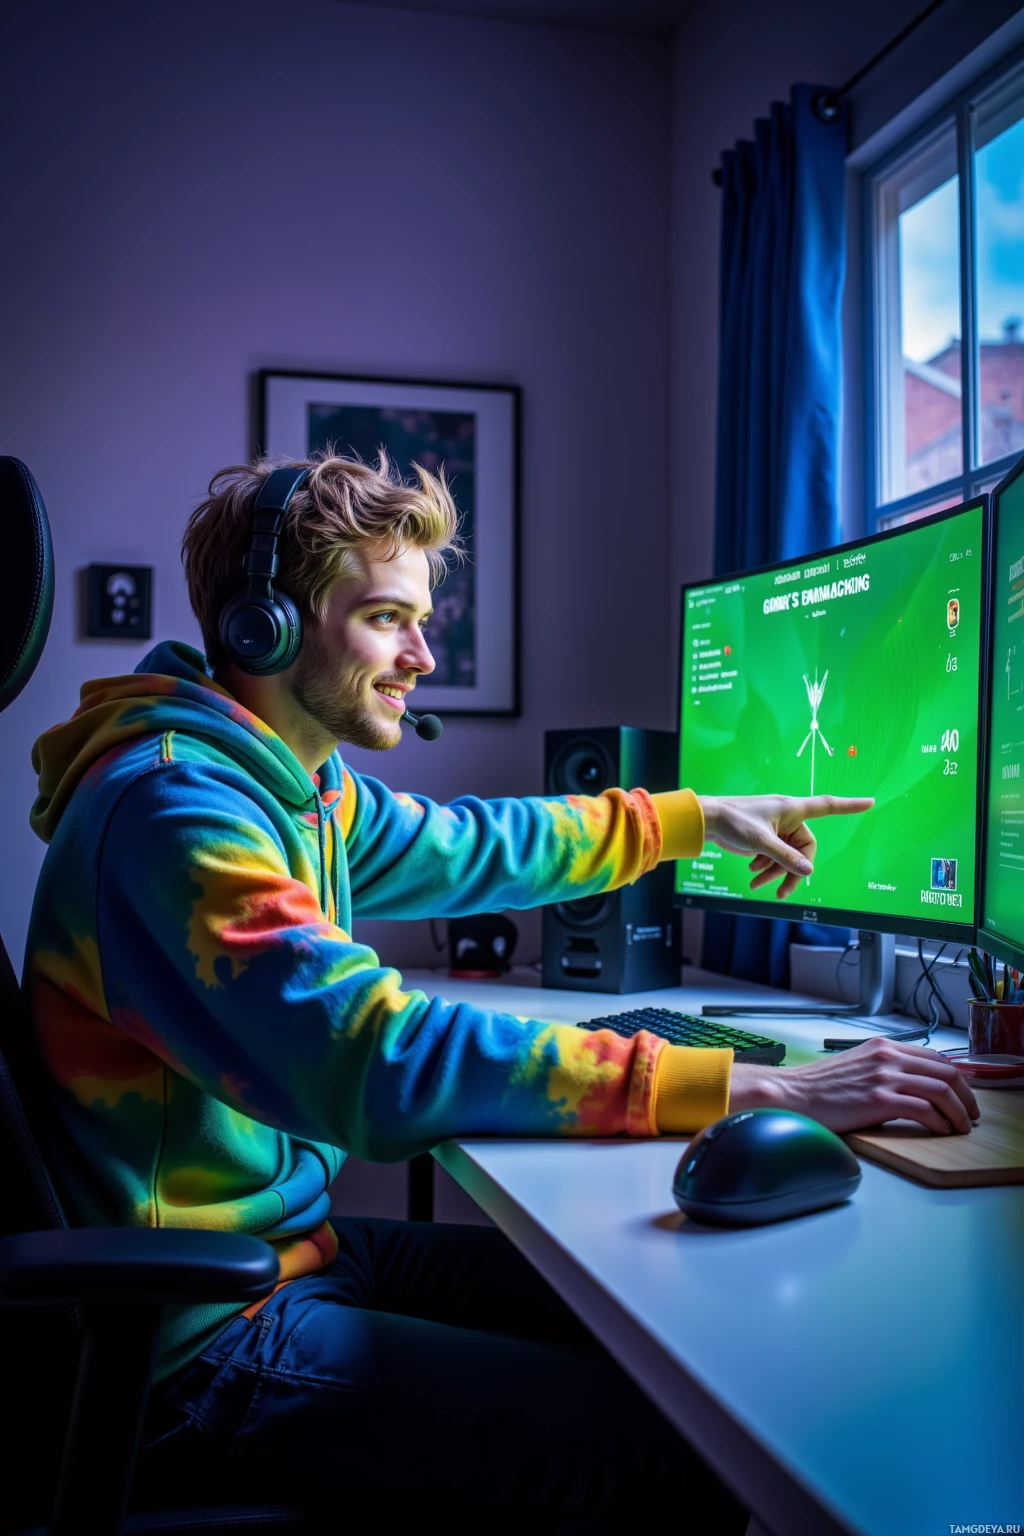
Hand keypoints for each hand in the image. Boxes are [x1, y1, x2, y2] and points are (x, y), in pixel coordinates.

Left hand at [698, 793, 874, 898]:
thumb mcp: (761, 843)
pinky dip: (766, 867)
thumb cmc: (734, 822)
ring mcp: (777, 828)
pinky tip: (753, 873)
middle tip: (781, 891)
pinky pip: (775, 856)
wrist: (708, 821)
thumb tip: (809, 871)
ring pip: (788, 856)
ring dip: (775, 871)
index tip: (870, 802)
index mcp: (792, 809)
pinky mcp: (766, 837)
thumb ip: (786, 858)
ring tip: (757, 882)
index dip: (849, 806)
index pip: (827, 806)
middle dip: (790, 870)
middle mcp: (788, 817)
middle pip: (804, 849)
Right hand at [730, 1038, 980, 1134]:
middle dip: (966, 1096)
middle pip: (946, 1072)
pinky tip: (940, 1131)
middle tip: (971, 1114)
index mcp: (884, 1047)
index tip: (963, 1096)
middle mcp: (888, 1056)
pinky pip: (924, 1109)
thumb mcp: (857, 1065)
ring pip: (941, 1090)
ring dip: (959, 1112)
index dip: (957, 1079)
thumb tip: (911, 1086)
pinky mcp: (879, 1099)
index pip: (936, 1058)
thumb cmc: (819, 1087)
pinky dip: (939, 1122)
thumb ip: (884, 1068)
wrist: (793, 1094)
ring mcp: (884, 1076)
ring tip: (961, 1127)